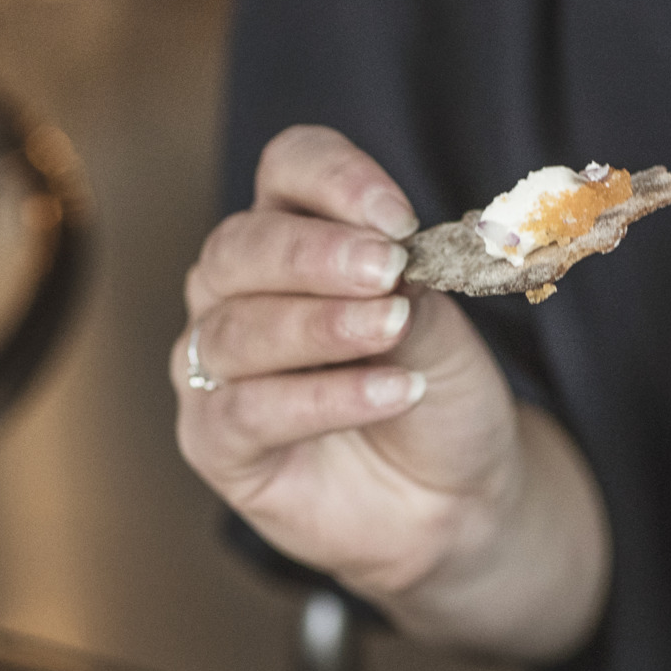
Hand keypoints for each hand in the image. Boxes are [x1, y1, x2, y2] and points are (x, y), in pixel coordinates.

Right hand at [172, 126, 608, 661]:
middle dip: (315, 255)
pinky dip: (321, 399)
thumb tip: (387, 259)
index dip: (332, 178)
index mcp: (293, 238)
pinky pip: (248, 410)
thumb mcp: (442, 330)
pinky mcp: (216, 441)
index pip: (287, 171)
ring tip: (392, 330)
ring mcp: (217, 367)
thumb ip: (407, 287)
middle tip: (385, 269)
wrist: (454, 498)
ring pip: (237, 330)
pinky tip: (388, 391)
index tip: (396, 217)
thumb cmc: (438, 396)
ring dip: (321, 326)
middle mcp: (237, 293)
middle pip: (241, 246)